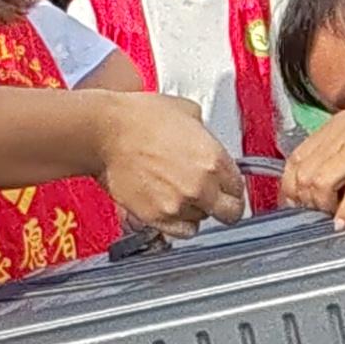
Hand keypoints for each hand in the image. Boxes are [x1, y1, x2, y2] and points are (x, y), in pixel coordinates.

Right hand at [94, 93, 246, 234]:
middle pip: (230, 213)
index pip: (239, 188)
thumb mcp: (187, 112)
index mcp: (214, 159)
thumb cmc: (138, 118)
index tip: (227, 188)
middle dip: (225, 207)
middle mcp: (201, 186)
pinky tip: (171, 207)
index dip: (233, 188)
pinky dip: (179, 223)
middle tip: (215, 201)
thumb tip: (208, 144)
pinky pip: (181, 231)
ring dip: (195, 211)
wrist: (105, 132)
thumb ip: (206, 135)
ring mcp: (179, 205)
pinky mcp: (157, 217)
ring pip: (202, 221)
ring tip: (179, 193)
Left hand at [280, 89, 344, 223]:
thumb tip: (336, 176)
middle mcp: (342, 134)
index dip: (291, 183)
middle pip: (304, 172)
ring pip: (320, 182)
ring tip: (332, 216)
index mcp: (337, 125)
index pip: (297, 157)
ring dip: (322, 206)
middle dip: (304, 199)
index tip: (295, 201)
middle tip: (314, 213)